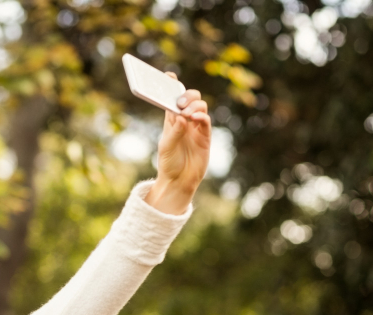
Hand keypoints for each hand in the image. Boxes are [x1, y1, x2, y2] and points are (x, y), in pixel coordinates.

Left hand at [145, 74, 211, 215]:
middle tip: (180, 103)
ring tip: (186, 114)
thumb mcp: (166, 147)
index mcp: (171, 120)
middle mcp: (185, 121)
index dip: (172, 85)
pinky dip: (201, 116)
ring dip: (194, 106)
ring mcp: (196, 128)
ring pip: (200, 107)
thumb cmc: (169, 163)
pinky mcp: (205, 137)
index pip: (172, 99)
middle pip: (190, 98)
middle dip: (186, 95)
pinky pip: (206, 121)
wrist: (178, 181)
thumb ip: (174, 131)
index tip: (169, 74)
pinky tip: (194, 118)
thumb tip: (181, 116)